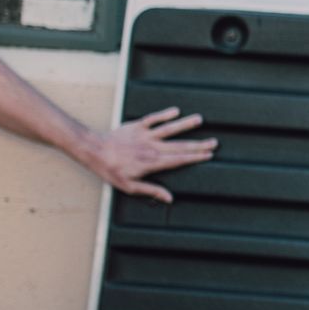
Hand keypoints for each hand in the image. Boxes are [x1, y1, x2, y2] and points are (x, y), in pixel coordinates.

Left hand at [77, 107, 216, 203]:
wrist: (94, 151)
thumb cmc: (111, 170)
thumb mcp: (129, 186)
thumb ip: (151, 191)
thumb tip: (170, 198)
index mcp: (152, 163)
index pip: (179, 160)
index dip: (195, 157)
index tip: (209, 155)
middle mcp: (152, 147)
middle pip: (180, 146)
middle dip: (198, 144)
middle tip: (214, 142)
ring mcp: (145, 135)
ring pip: (170, 129)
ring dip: (185, 124)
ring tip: (200, 120)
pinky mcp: (137, 126)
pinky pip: (154, 118)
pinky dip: (164, 114)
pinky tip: (176, 111)